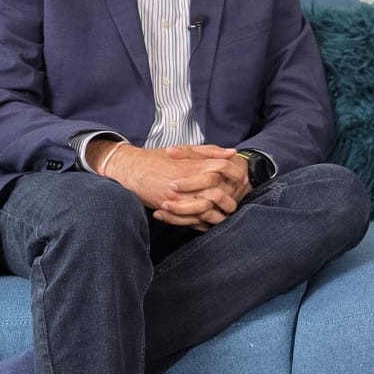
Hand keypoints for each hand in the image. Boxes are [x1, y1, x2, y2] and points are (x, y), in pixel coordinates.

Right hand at [101, 143, 249, 230]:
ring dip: (218, 215)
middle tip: (234, 202)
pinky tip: (207, 222)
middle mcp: (188, 181)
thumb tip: (232, 153)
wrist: (132, 168)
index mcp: (193, 165)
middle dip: (229, 200)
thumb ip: (209, 151)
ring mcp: (179, 197)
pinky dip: (202, 224)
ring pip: (206, 210)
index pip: (222, 168)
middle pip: (218, 193)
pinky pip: (191, 221)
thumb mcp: (184, 149)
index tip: (242, 180)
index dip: (236, 173)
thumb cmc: (159, 158)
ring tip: (223, 215)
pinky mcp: (170, 208)